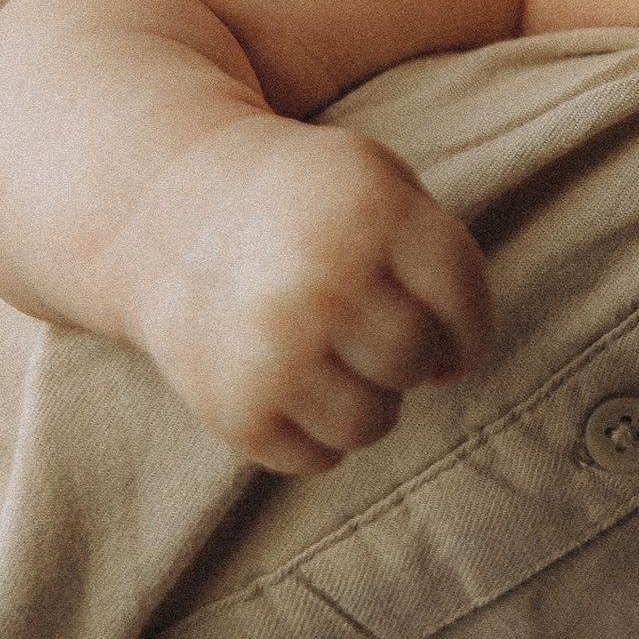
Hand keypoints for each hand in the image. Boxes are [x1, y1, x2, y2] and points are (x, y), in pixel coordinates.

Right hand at [122, 112, 492, 471]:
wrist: (168, 217)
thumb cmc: (302, 205)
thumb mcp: (376, 180)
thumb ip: (439, 251)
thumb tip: (453, 359)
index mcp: (370, 213)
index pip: (462, 299)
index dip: (470, 329)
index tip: (452, 338)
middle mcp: (321, 281)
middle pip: (417, 361)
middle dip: (409, 356)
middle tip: (370, 333)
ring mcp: (273, 350)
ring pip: (374, 423)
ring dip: (365, 400)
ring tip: (328, 357)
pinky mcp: (236, 410)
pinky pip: (319, 458)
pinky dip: (314, 432)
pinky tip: (287, 381)